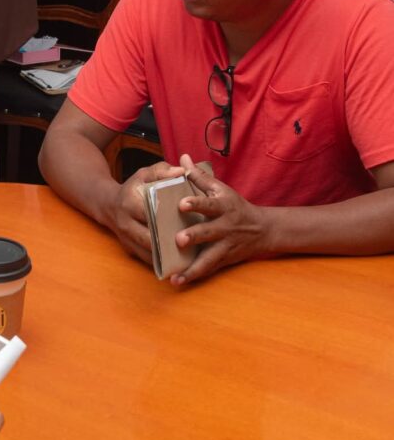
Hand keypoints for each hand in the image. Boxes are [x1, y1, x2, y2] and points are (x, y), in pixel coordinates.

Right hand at [109, 161, 185, 265]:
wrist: (108, 205)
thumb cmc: (133, 188)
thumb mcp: (144, 174)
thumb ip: (162, 171)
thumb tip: (181, 172)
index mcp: (129, 202)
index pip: (149, 213)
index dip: (167, 218)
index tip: (187, 220)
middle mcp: (125, 223)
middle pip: (149, 237)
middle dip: (169, 241)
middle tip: (191, 241)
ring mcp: (126, 239)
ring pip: (149, 253)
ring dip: (168, 255)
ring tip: (189, 253)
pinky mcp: (130, 250)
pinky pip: (149, 260)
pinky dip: (164, 261)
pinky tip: (180, 260)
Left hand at [170, 154, 270, 284]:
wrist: (263, 229)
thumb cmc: (234, 205)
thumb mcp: (220, 189)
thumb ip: (198, 176)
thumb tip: (182, 158)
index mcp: (222, 207)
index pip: (209, 204)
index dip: (196, 203)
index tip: (181, 204)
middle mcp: (225, 227)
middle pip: (209, 232)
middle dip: (194, 236)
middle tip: (179, 239)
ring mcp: (225, 245)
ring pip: (209, 257)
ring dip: (193, 267)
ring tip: (176, 274)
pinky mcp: (223, 259)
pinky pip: (208, 269)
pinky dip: (193, 276)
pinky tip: (177, 282)